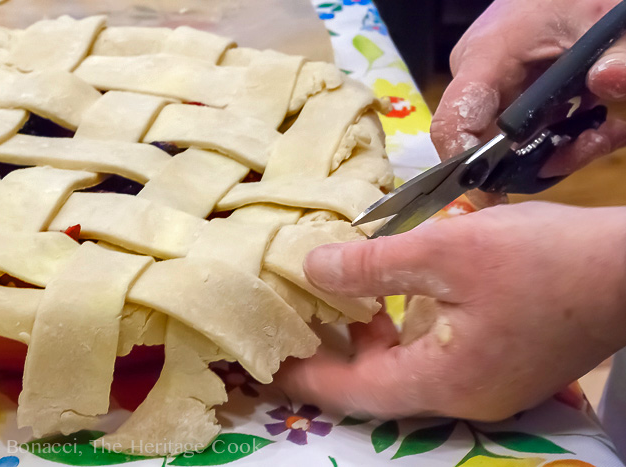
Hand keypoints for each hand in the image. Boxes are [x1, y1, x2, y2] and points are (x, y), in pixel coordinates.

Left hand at [276, 202, 625, 420]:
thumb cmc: (540, 259)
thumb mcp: (445, 252)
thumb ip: (372, 267)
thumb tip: (312, 269)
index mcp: (443, 381)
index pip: (352, 391)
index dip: (305, 375)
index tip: (264, 361)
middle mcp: (461, 395)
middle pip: (376, 384)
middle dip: (332, 353)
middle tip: (292, 322)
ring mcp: (484, 383)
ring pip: (405, 368)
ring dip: (368, 336)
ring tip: (329, 301)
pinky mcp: (499, 362)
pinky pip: (434, 354)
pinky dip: (402, 329)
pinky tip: (388, 295)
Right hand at [430, 0, 625, 206]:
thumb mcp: (602, 16)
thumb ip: (617, 51)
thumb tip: (609, 83)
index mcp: (485, 59)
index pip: (453, 124)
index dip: (464, 168)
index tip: (494, 202)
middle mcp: (480, 81)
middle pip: (487, 144)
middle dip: (538, 159)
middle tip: (588, 148)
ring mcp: (496, 90)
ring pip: (514, 145)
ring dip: (562, 149)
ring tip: (604, 131)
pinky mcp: (513, 96)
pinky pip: (529, 134)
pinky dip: (566, 137)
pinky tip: (599, 123)